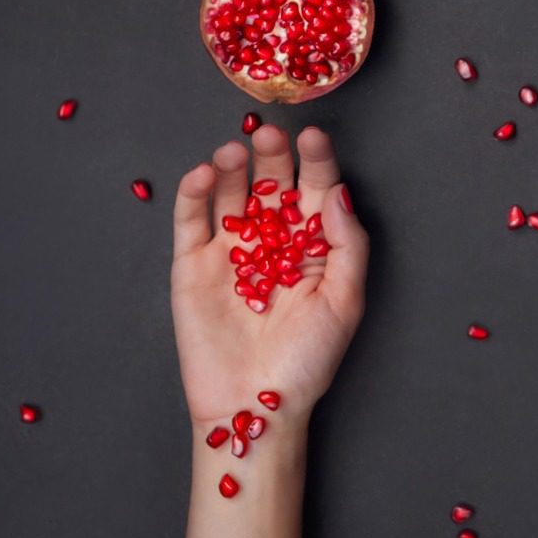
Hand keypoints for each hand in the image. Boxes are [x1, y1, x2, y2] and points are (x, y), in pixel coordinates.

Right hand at [170, 125, 368, 433]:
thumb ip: (347, 245)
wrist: (255, 403)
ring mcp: (229, 250)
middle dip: (273, 156)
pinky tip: (206, 174)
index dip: (315, 161)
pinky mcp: (192, 264)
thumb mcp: (344, 301)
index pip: (314, 191)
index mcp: (311, 246)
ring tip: (236, 151)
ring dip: (232, 167)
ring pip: (230, 194)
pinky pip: (191, 220)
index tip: (314, 136)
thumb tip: (339, 194)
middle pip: (271, 183)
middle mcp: (271, 241)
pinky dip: (195, 193)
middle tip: (271, 135)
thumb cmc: (307, 360)